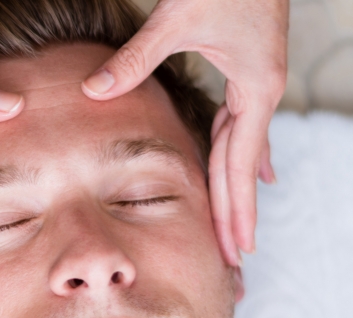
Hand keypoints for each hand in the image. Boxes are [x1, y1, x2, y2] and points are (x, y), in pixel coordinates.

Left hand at [81, 0, 287, 264]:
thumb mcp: (178, 18)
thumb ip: (135, 58)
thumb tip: (92, 91)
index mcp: (255, 89)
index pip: (241, 164)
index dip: (236, 208)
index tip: (235, 248)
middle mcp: (261, 92)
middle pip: (244, 166)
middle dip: (237, 212)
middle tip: (234, 258)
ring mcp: (256, 83)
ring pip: (241, 149)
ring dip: (236, 188)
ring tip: (234, 228)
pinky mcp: (246, 73)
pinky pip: (237, 126)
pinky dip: (234, 153)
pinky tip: (239, 168)